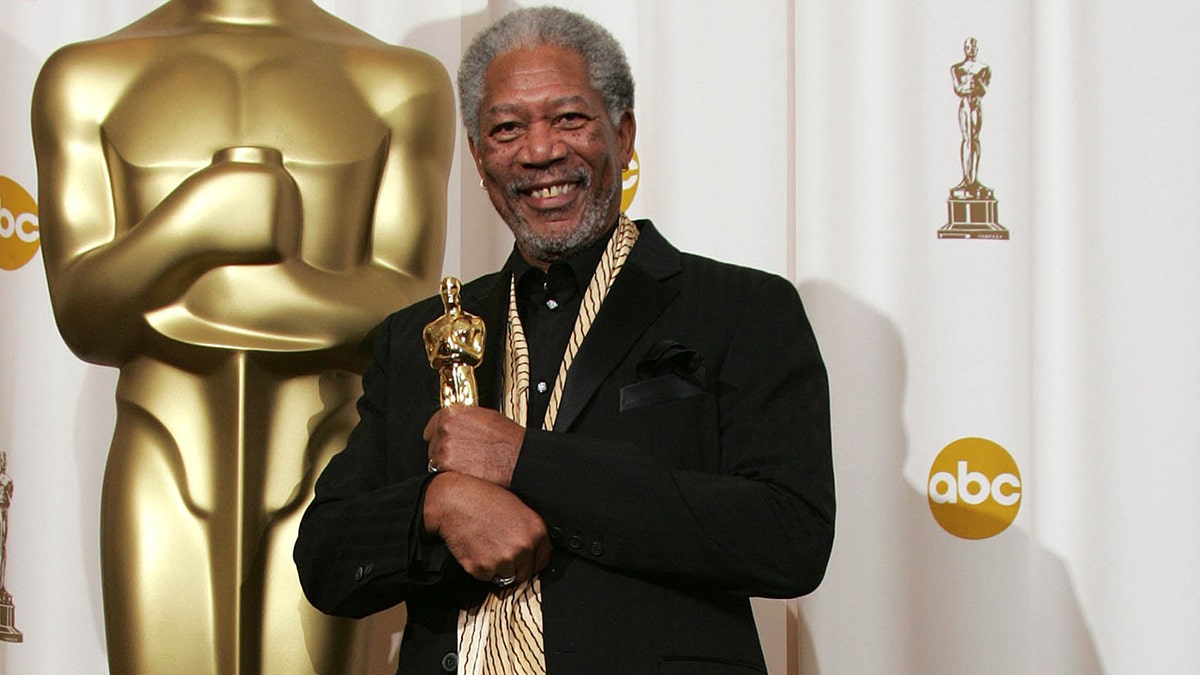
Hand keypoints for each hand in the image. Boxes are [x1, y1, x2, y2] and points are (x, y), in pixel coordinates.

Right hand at [423, 472, 551, 583]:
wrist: (454, 501)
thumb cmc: (484, 499)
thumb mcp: (518, 507)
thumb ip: (530, 531)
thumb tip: (535, 548)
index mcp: (536, 531)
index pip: (544, 560)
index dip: (532, 559)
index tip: (524, 558)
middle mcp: (523, 547)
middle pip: (525, 573)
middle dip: (515, 566)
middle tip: (500, 550)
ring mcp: (503, 560)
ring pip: (505, 577)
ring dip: (497, 567)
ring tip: (486, 546)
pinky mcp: (482, 568)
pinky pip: (486, 577)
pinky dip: (480, 568)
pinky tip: (476, 548)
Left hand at [424, 405, 523, 487]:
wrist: (516, 458)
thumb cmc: (507, 439)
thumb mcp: (485, 416)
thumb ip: (465, 418)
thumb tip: (458, 423)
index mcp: (453, 413)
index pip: (433, 423)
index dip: (439, 432)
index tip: (441, 438)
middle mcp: (445, 429)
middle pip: (433, 442)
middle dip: (444, 448)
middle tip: (462, 453)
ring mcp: (444, 449)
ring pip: (435, 459)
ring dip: (446, 462)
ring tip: (467, 463)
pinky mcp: (446, 468)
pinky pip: (440, 473)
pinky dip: (450, 474)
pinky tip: (466, 471)